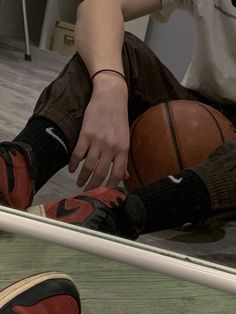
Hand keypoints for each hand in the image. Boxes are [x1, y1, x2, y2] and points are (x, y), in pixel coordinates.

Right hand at [69, 74, 129, 190]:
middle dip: (94, 186)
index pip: (117, 174)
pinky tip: (72, 169)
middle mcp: (111, 147)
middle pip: (101, 173)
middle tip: (88, 193)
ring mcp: (98, 141)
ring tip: (79, 184)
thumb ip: (123, 158)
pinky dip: (73, 164)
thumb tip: (125, 176)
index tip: (104, 193)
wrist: (110, 97)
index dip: (110, 187)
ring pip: (88, 166)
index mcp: (123, 149)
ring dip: (82, 178)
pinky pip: (78, 154)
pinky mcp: (86, 134)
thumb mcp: (125, 138)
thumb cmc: (119, 119)